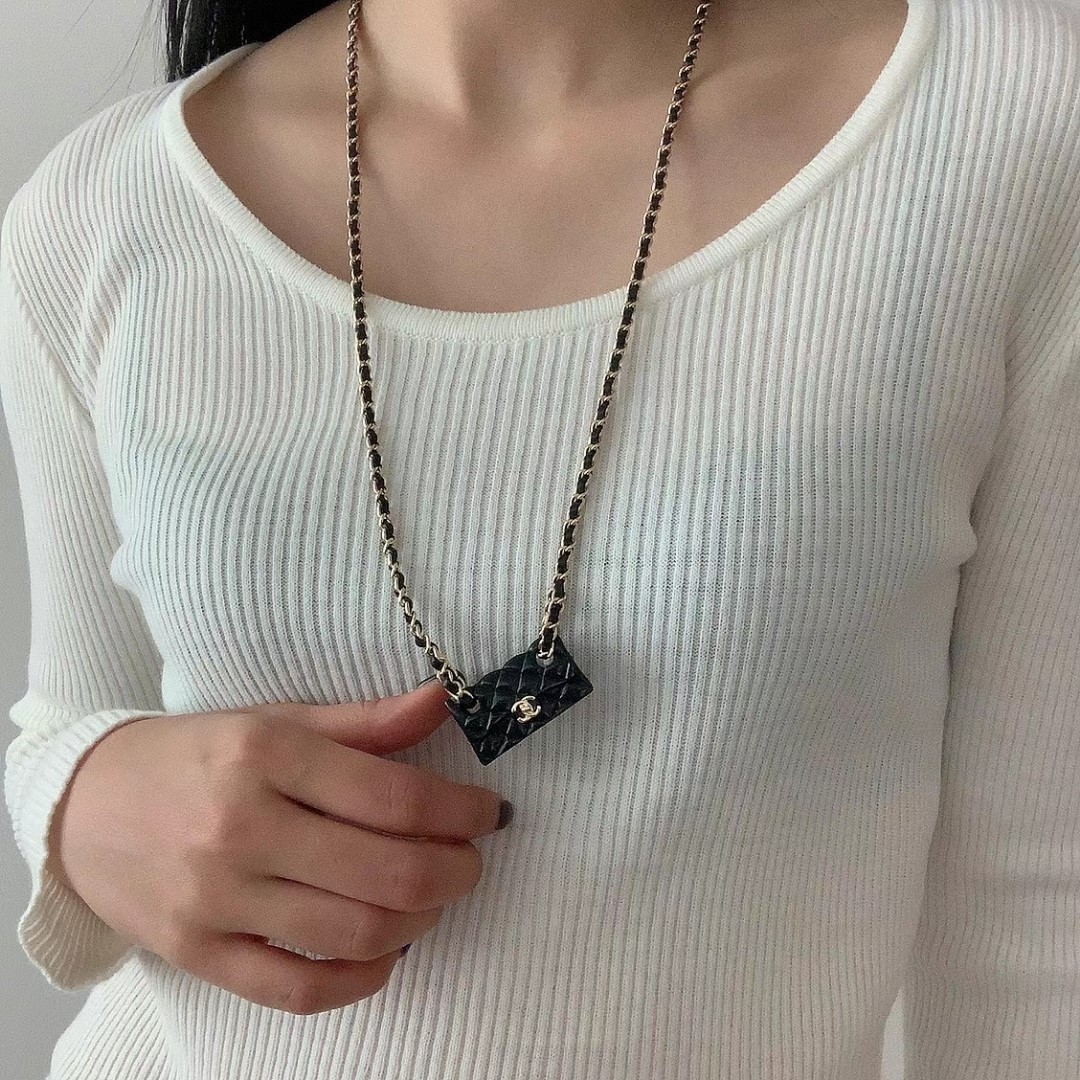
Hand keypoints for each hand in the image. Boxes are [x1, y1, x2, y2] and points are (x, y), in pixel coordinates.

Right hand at [46, 680, 510, 1013]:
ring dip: (421, 921)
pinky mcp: (199, 955)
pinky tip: (387, 952)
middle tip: (472, 860)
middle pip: (387, 870)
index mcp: (266, 755)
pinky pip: (299, 990)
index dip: (461, 810)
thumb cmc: (196, 756)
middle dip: (455, 871)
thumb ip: (364, 721)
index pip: (394, 796)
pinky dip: (362, 979)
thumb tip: (443, 700)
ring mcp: (217, 899)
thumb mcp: (275, 722)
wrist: (83, 808)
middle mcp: (242, 827)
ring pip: (354, 933)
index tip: (490, 813)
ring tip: (434, 899)